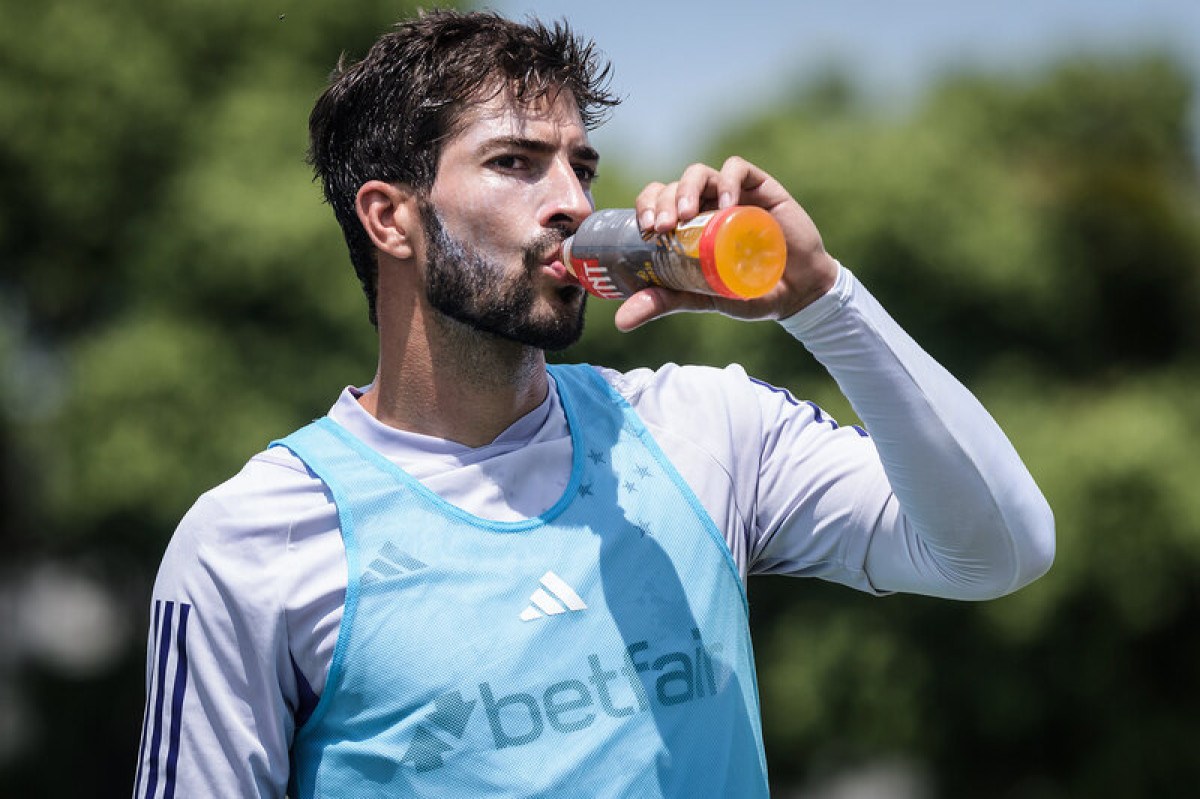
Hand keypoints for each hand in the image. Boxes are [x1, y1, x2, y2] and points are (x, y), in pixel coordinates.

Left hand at [614, 156, 838, 330]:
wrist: (796, 294)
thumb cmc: (745, 292)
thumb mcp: (700, 298)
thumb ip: (663, 303)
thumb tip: (621, 321)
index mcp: (685, 224)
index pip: (655, 200)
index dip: (645, 206)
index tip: (644, 229)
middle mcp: (705, 204)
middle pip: (673, 186)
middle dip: (661, 201)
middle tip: (660, 227)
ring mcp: (732, 194)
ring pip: (699, 174)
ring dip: (686, 188)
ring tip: (685, 215)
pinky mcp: (761, 188)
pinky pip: (738, 170)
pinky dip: (727, 180)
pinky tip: (726, 202)